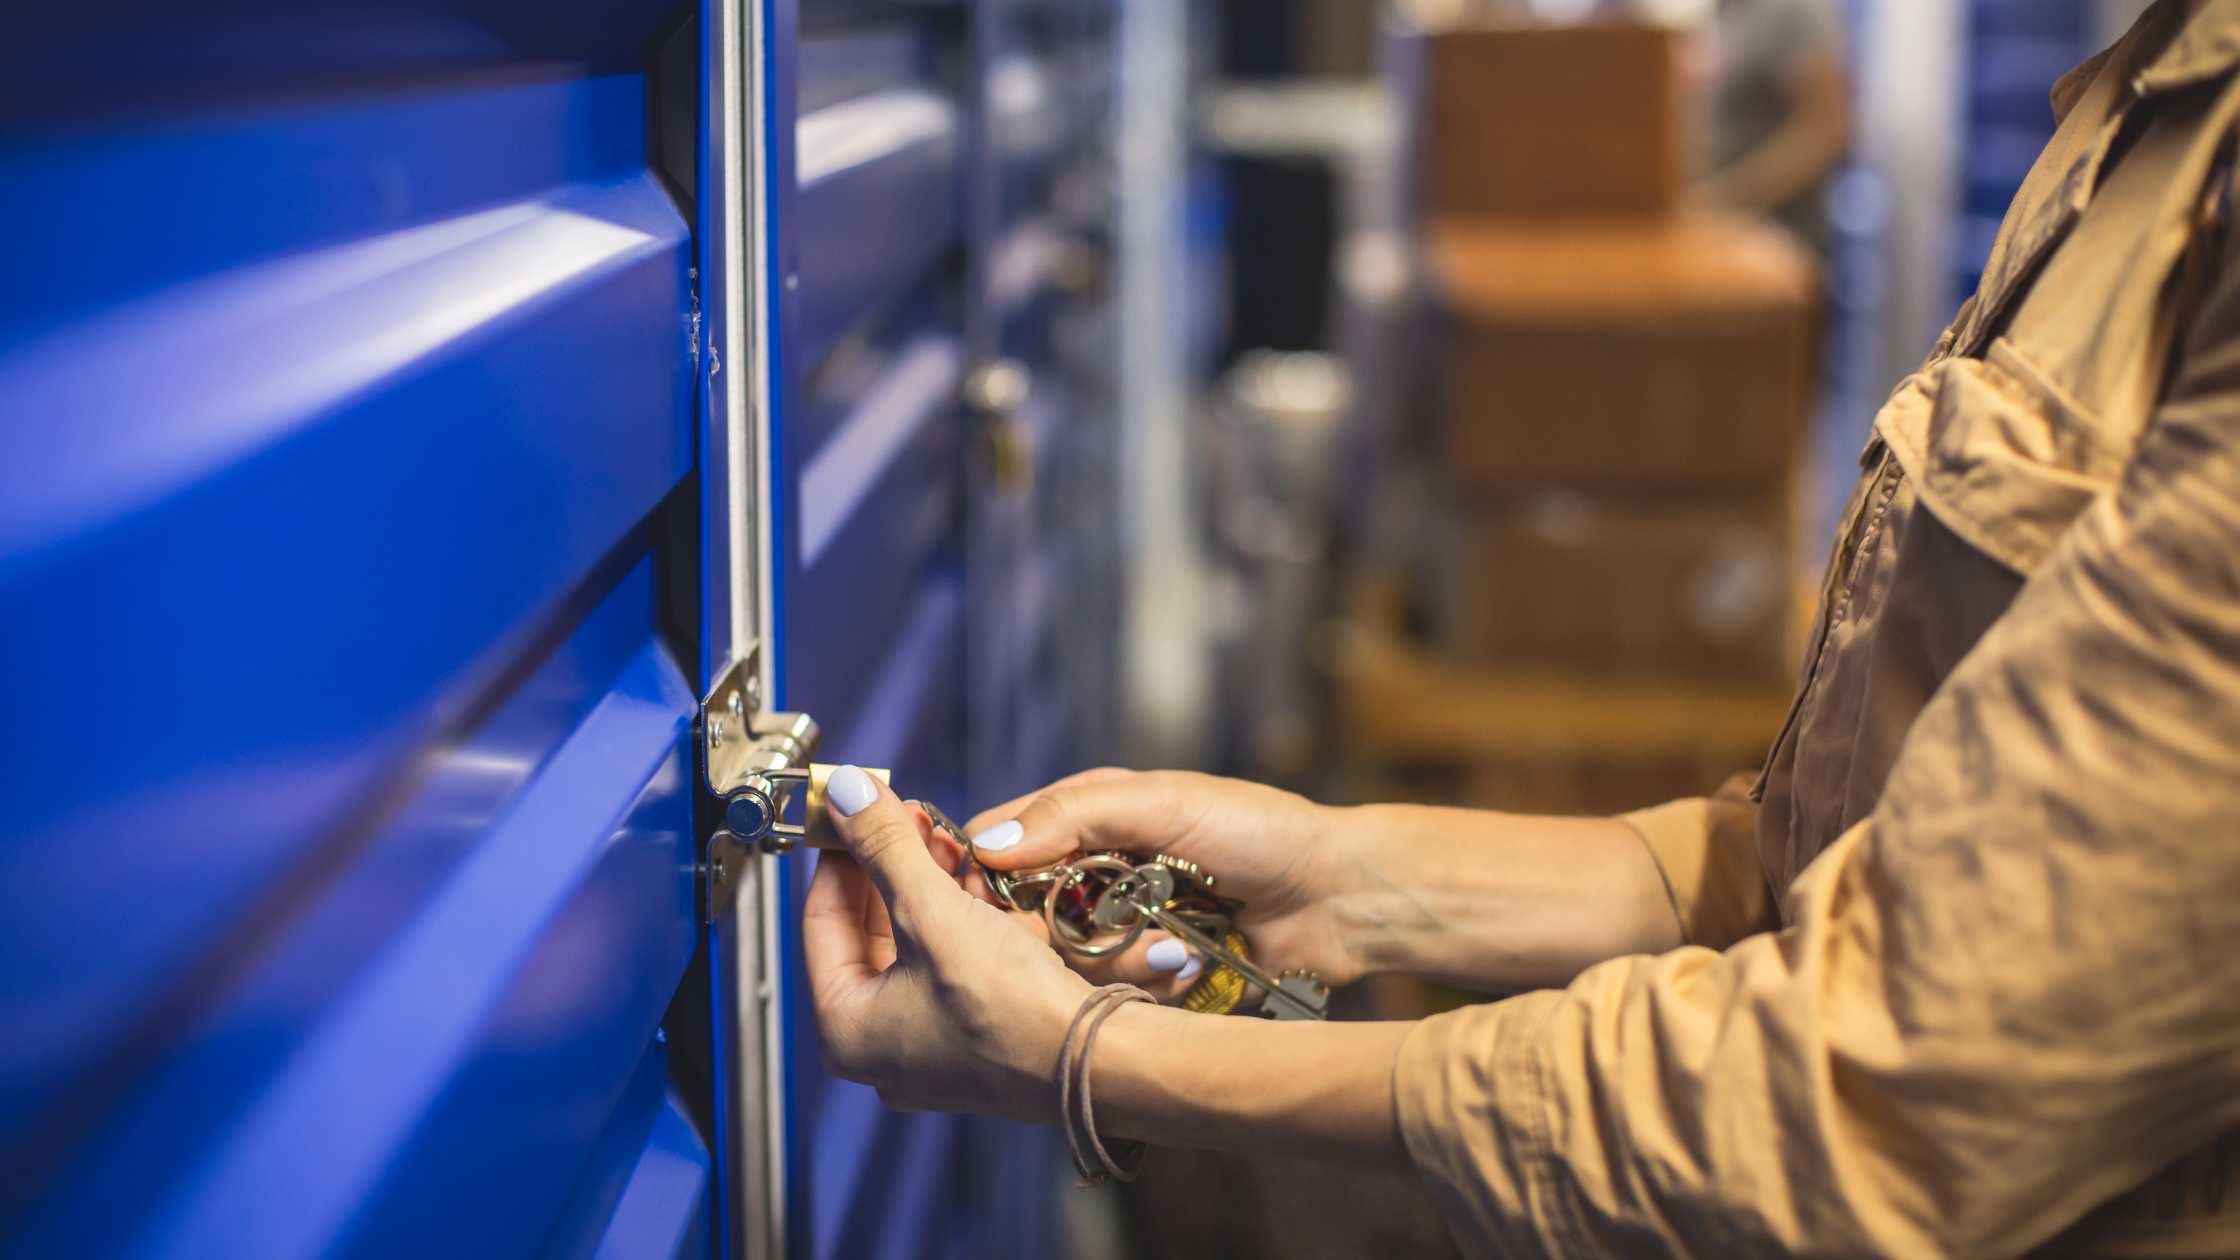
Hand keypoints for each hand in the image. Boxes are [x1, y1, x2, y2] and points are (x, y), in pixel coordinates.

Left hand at [803, 766, 1090, 1120]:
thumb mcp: (932, 910)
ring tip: (951, 841)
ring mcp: (928, 1047)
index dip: (840, 854)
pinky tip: (982, 885)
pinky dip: (962, 922)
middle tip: (912, 818)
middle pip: (868, 931)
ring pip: (915, 945)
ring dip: (932, 887)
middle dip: (894, 867)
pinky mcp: (974, 1039)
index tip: (855, 808)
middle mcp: (879, 1047)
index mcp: (845, 1029)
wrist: (1098, 1060)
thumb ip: (882, 846)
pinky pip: (952, 965)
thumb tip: (844, 792)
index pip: (820, 919)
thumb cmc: (1010, 1007)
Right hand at [963, 769, 1372, 998]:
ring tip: (1174, 946)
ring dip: (1115, 962)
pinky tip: (1187, 970)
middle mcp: (1090, 876)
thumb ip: (1075, 815)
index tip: (994, 902)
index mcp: (1086, 817)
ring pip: (1061, 968)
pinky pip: (1108, 1000)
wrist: (1338, 898)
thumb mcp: (1164, 804)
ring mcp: (1116, 932)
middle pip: (1018, 919)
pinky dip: (1145, 988)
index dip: (982, 875)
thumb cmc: (1258, 831)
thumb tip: (986, 846)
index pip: (997, 844)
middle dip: (1058, 931)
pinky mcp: (1145, 981)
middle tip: (1106, 925)